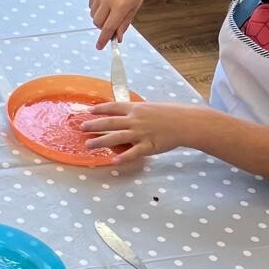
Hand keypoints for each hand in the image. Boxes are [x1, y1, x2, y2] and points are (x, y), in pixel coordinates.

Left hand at [80, 100, 194, 164]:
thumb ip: (137, 111)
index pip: (114, 107)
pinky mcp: (149, 145)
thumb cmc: (171, 114)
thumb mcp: (152, 108)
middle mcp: (136, 120)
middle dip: (94, 125)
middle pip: (110, 122)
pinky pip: (134, 152)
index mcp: (136, 108)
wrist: (187, 122)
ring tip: (88, 145)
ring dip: (100, 141)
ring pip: (117, 137)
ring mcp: (141, 133)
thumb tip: (125, 113)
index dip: (100, 109)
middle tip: (81, 128)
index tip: (88, 111)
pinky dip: (123, 157)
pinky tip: (113, 161)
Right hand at [88, 0, 153, 48]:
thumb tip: (117, 38)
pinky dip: (96, 7)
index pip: (108, 27)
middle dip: (102, 26)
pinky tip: (106, 0)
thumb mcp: (133, 8)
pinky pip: (91, 4)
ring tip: (110, 7)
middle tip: (110, 22)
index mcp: (121, 6)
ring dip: (99, 16)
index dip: (103, 39)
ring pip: (93, 14)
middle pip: (97, 22)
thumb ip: (123, 24)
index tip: (99, 47)